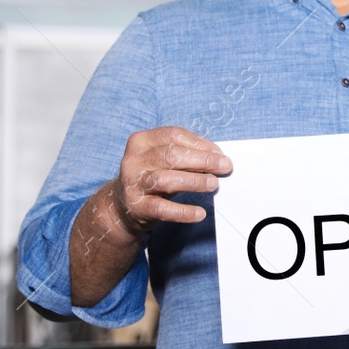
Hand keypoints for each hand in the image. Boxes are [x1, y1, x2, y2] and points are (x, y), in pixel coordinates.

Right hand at [109, 126, 232, 235]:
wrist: (123, 205)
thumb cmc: (152, 177)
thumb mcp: (163, 161)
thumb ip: (186, 155)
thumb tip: (218, 158)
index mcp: (142, 141)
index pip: (174, 135)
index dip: (200, 144)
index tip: (219, 154)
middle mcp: (134, 160)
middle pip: (171, 155)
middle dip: (202, 160)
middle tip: (224, 167)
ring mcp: (133, 183)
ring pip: (165, 179)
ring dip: (194, 181)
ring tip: (213, 184)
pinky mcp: (136, 206)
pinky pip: (162, 209)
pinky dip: (183, 212)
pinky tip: (199, 213)